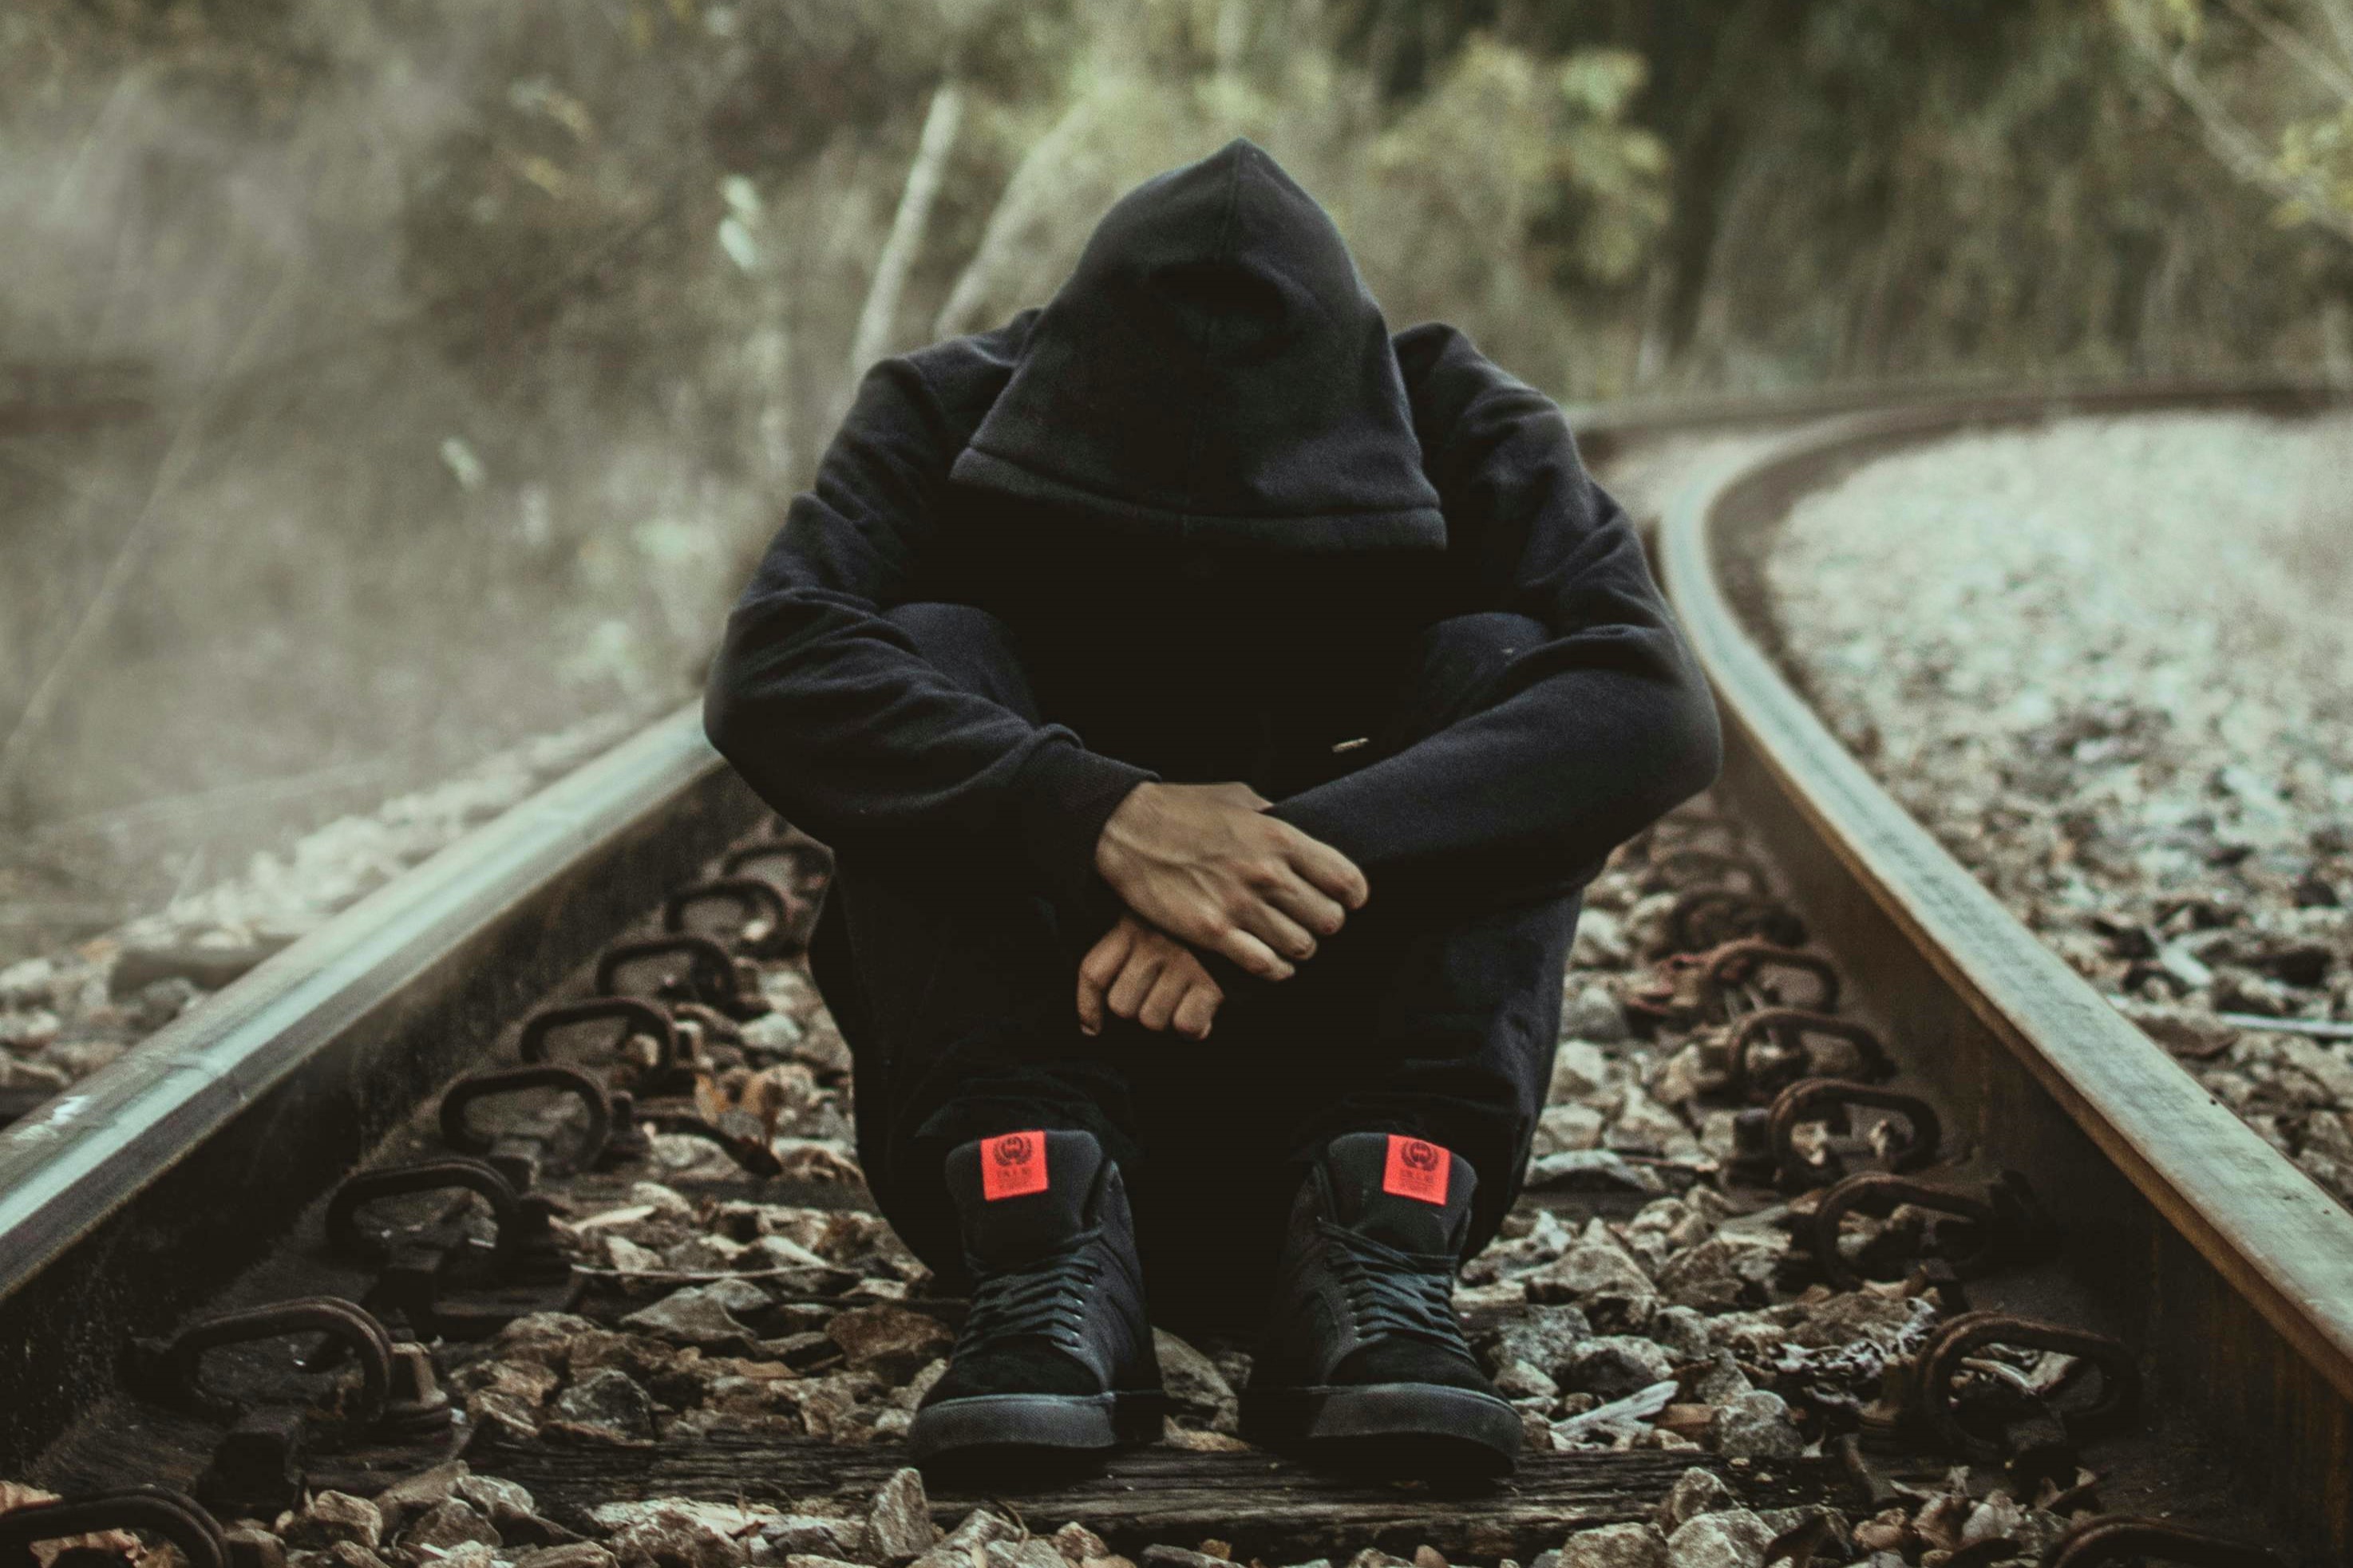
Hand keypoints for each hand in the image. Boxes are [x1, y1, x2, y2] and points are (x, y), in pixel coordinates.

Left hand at [1077, 914, 1223, 1038]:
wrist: (1262, 894)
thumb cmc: (1209, 904)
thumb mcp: (1164, 905)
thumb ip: (1139, 934)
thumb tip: (1117, 991)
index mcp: (1133, 923)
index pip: (1093, 972)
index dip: (1087, 1007)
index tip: (1092, 1028)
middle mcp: (1152, 943)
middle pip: (1122, 1005)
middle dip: (1140, 1012)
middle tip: (1162, 1002)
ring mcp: (1181, 962)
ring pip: (1152, 1019)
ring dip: (1169, 1020)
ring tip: (1186, 1004)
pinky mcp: (1213, 979)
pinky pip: (1186, 1025)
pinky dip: (1195, 1028)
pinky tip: (1206, 1016)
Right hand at [1093, 781, 1368, 980]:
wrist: (1126, 830)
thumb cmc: (1181, 809)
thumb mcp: (1237, 798)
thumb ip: (1273, 816)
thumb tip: (1299, 825)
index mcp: (1280, 838)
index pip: (1346, 880)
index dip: (1353, 896)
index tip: (1348, 900)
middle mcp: (1266, 874)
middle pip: (1329, 920)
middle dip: (1325, 924)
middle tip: (1312, 922)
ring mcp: (1240, 906)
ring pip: (1301, 947)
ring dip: (1300, 948)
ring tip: (1290, 942)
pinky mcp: (1213, 933)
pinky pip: (1265, 966)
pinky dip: (1274, 969)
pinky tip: (1269, 962)